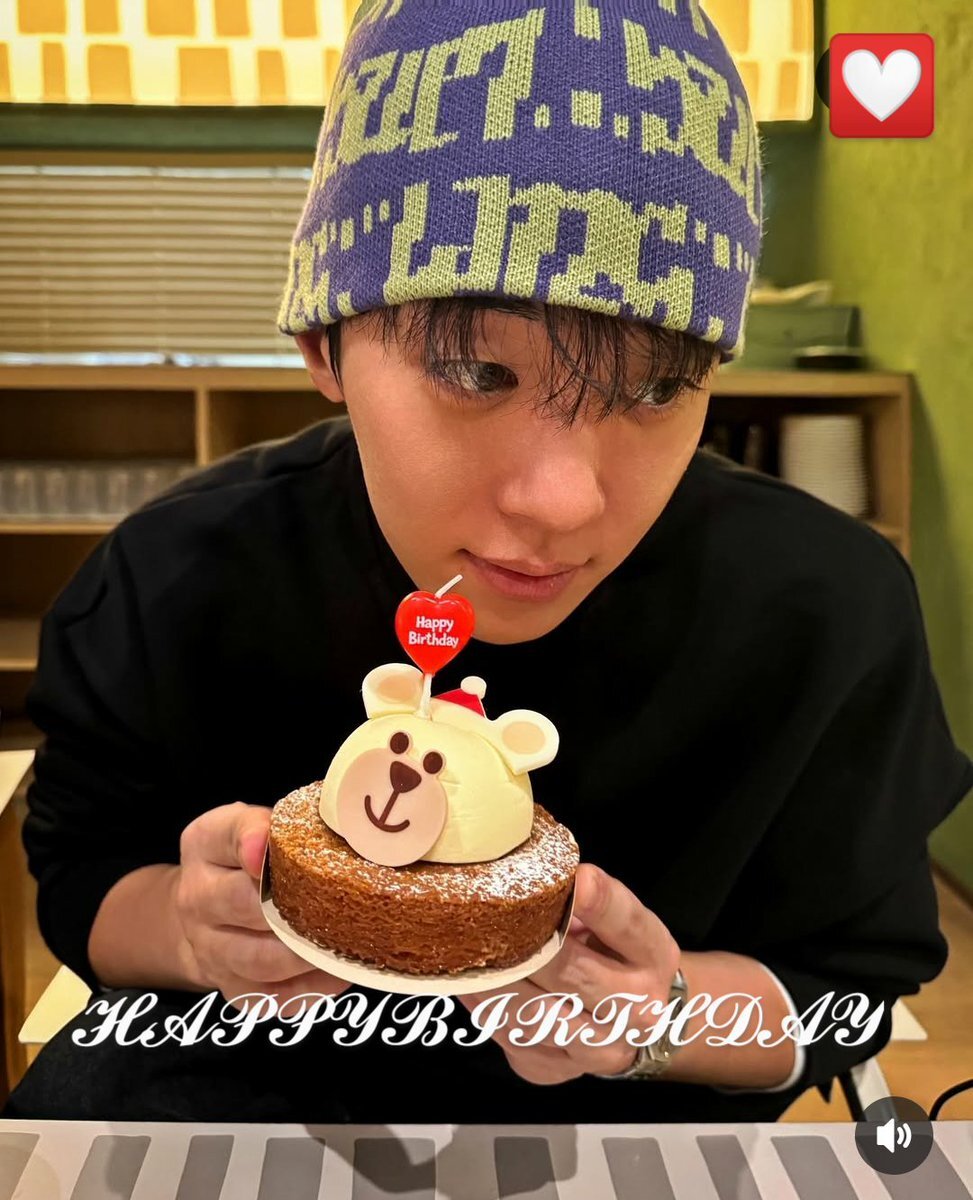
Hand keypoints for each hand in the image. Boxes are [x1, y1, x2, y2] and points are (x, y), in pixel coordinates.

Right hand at [175, 801, 349, 1010]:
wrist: (206, 913)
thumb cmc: (247, 859)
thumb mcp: (254, 823)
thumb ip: (282, 821)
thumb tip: (329, 823)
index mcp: (205, 845)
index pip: (226, 835)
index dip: (250, 839)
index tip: (269, 847)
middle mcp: (198, 899)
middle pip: (243, 903)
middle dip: (293, 901)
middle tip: (343, 896)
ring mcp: (213, 951)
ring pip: (262, 959)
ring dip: (308, 951)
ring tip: (351, 938)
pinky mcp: (235, 989)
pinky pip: (276, 996)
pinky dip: (314, 986)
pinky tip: (343, 970)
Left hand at [457, 862, 679, 1083]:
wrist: (633, 1020)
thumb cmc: (615, 953)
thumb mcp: (616, 919)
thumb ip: (586, 899)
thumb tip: (535, 873)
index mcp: (653, 955)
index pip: (627, 924)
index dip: (600, 902)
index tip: (577, 879)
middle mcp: (636, 1009)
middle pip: (572, 971)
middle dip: (526, 943)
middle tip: (488, 915)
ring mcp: (598, 1049)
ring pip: (535, 1013)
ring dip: (496, 981)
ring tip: (466, 950)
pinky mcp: (556, 1069)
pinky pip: (510, 1037)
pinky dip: (484, 1007)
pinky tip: (466, 982)